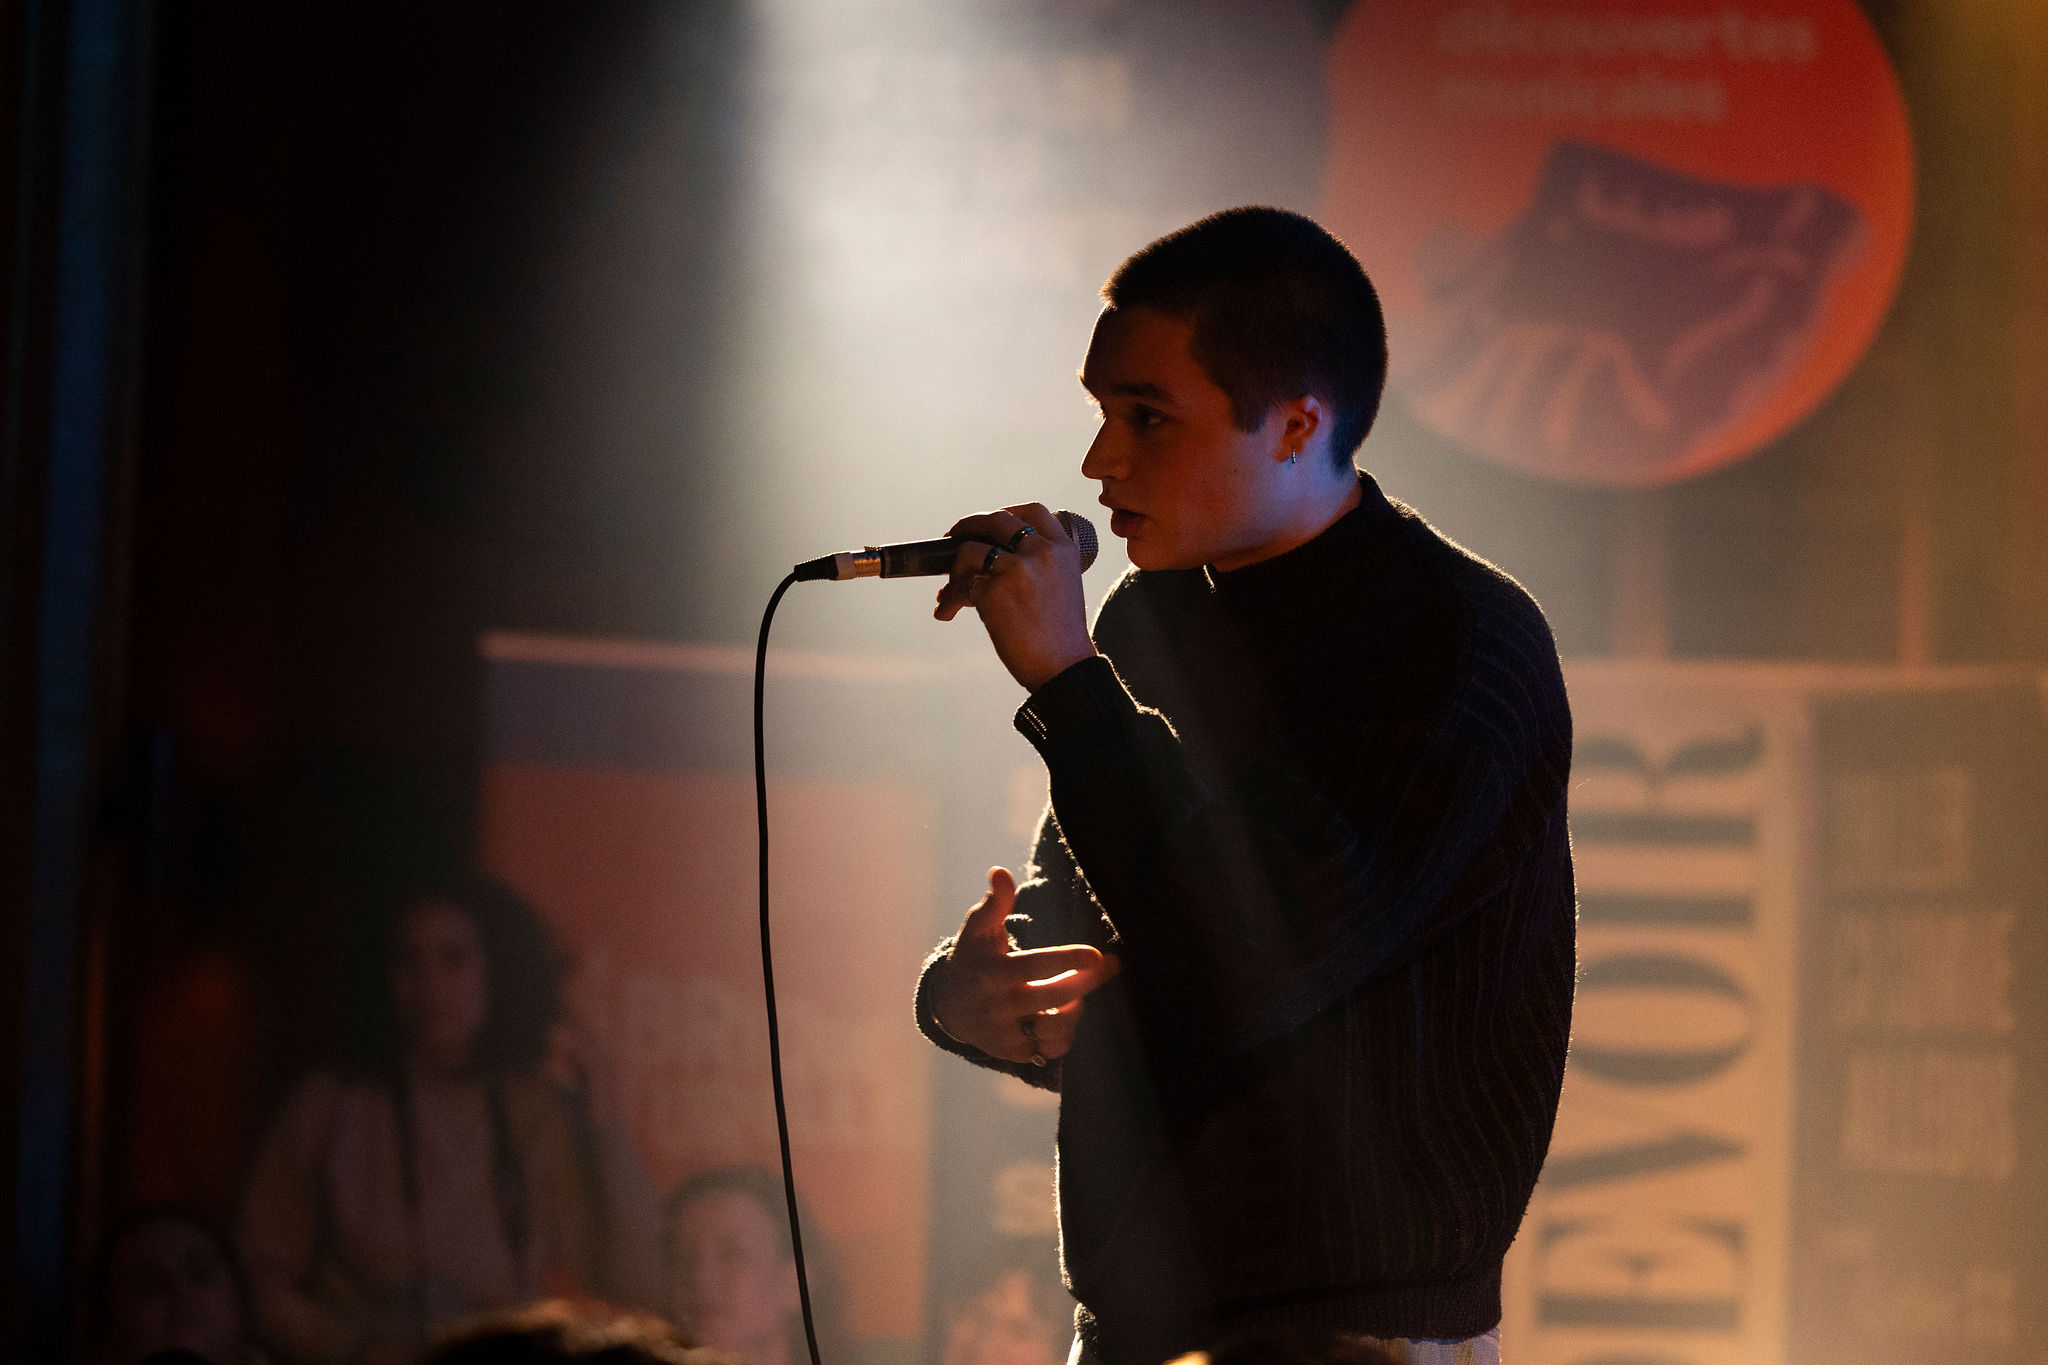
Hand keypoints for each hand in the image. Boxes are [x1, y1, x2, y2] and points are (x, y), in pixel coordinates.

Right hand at [930, 867, 1118, 1065]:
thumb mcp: (978, 929)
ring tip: (1078, 991)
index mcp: (992, 973)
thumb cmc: (973, 958)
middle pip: (1052, 998)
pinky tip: (1066, 1014)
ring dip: (1075, 1009)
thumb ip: (995, 903)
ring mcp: (1004, 1032)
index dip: (1068, 960)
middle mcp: (998, 1005)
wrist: (947, 1006)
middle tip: (1106, 966)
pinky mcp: (1011, 1052)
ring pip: (1054, 1029)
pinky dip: (1064, 1035)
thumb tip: (1000, 872)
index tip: (1097, 955)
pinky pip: (1049, 1050)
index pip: (1035, 966)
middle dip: (1085, 982)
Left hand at [934, 504, 1096, 691]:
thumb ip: (1039, 564)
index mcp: (1063, 548)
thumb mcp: (1063, 585)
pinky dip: (950, 599)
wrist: (1065, 669)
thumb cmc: (1060, 636)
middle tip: (951, 539)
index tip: (988, 525)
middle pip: (994, 520)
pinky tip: (947, 613)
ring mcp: (1018, 569)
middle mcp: (1042, 552)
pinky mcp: (995, 592)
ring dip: (953, 570)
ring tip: (949, 591)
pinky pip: (961, 586)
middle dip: (966, 526)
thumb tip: (987, 555)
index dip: (1004, 512)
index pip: (1031, 510)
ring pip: (970, 550)